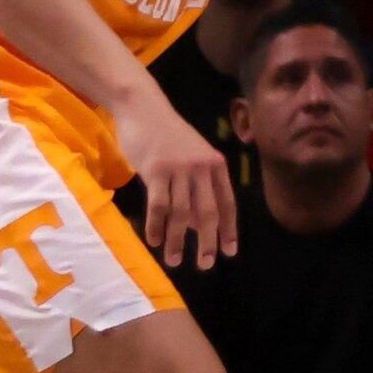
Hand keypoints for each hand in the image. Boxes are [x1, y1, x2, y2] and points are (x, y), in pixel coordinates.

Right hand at [118, 90, 240, 269]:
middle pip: (209, 212)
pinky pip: (159, 205)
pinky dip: (157, 226)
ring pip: (182, 213)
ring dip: (179, 240)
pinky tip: (155, 241)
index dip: (229, 229)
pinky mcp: (156, 170)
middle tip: (205, 265)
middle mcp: (202, 168)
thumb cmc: (168, 136)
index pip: (228, 203)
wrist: (144, 108)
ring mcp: (179, 168)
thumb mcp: (192, 157)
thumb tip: (201, 224)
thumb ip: (199, 187)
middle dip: (208, 241)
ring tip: (175, 261)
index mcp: (216, 164)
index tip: (229, 252)